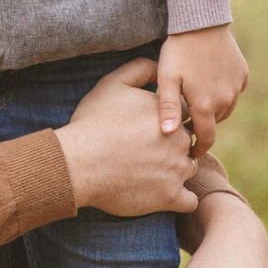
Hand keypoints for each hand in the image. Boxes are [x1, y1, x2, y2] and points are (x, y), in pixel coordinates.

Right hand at [56, 56, 199, 219]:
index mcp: (170, 112)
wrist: (78, 163)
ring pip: (190, 169)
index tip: (148, 130)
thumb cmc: (93, 123)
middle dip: (173, 146)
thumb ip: (141, 69)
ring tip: (151, 173)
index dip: (166, 121)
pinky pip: (189, 201)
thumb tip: (161, 67)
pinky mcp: (170, 197)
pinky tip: (163, 195)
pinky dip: (180, 199)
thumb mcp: (112, 84)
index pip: (183, 115)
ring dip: (176, 170)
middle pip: (188, 142)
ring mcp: (177, 170)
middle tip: (147, 152)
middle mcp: (180, 139)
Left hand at [156, 24, 249, 155]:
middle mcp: (226, 99)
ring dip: (213, 109)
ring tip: (196, 99)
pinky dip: (223, 92)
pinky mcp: (243, 73)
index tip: (190, 152)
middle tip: (186, 119)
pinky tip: (209, 81)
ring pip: (225, 108)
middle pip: (215, 122)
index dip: (199, 148)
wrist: (201, 21)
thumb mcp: (167, 79)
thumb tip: (169, 135)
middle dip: (202, 125)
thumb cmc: (178, 51)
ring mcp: (237, 86)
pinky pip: (233, 91)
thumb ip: (168, 108)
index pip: (206, 138)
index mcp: (206, 105)